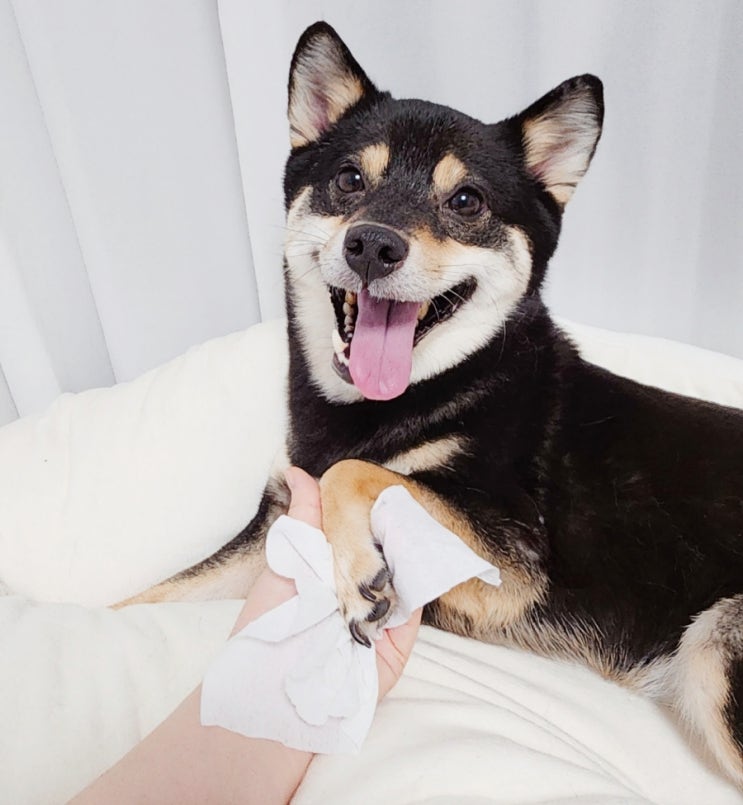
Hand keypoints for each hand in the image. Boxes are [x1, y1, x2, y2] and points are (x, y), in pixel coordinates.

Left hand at [233, 466, 420, 699]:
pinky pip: (417, 600)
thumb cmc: (273, 623)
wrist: (277, 690)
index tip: (383, 486)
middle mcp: (361, 587)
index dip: (373, 509)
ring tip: (417, 521)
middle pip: (388, 549)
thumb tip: (297, 471)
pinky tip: (421, 552)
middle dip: (396, 526)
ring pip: (407, 570)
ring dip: (411, 548)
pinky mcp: (400, 636)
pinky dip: (422, 576)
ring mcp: (382, 611)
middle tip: (404, 501)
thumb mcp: (287, 559)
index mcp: (334, 566)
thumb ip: (304, 518)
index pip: (362, 530)